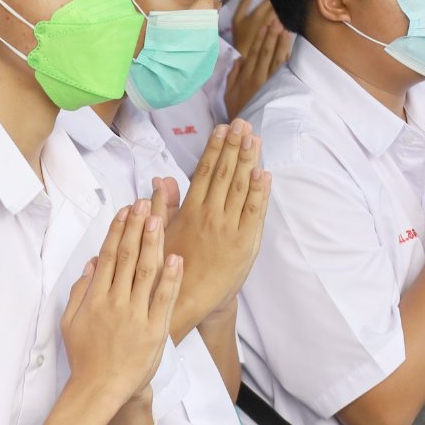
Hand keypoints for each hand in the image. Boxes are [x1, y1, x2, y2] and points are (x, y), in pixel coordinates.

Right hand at [60, 200, 183, 412]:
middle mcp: (115, 302)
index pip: (109, 256)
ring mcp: (136, 315)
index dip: (118, 230)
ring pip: (146, 272)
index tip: (126, 211)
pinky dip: (170, 278)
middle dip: (136, 227)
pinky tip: (176, 257)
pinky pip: (163, 299)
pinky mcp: (154, 330)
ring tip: (159, 219)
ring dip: (153, 243)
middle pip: (128, 257)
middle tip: (145, 203)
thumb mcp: (71, 322)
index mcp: (96, 298)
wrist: (100, 388)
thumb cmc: (86, 358)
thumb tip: (92, 264)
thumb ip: (80, 291)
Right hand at [162, 121, 270, 326]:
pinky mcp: (245, 243)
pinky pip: (254, 212)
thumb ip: (164, 205)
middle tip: (242, 124)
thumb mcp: (162, 233)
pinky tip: (263, 172)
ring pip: (240, 187)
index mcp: (190, 211)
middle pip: (224, 173)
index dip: (214, 148)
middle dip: (234, 146)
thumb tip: (162, 179)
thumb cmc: (173, 267)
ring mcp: (228, 228)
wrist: (190, 300)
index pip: (204, 171)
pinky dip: (259, 191)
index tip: (221, 128)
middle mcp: (210, 216)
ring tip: (253, 138)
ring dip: (248, 160)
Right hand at [223, 0, 292, 118]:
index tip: (265, 25)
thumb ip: (233, 74)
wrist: (246, 127)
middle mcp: (259, 78)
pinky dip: (288, 60)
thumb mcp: (229, 92)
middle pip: (266, 53)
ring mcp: (270, 84)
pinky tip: (291, 49)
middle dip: (272, 36)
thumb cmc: (237, 108)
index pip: (254, 52)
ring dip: (282, 44)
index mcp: (246, 76)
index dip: (260, 38)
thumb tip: (240, 58)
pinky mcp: (278, 90)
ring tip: (286, 30)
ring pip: (277, 60)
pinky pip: (284, 73)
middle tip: (277, 21)